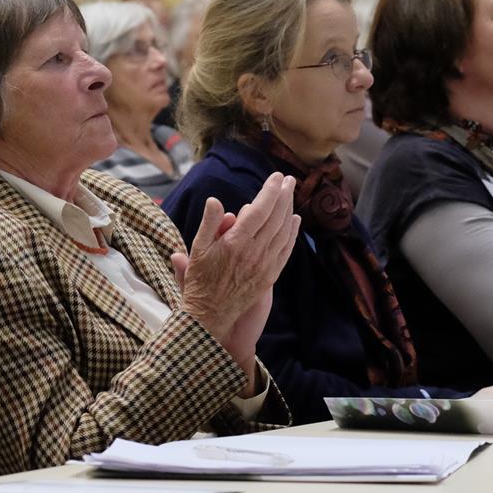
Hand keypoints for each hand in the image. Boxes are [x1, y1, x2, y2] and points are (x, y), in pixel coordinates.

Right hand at [171, 172, 300, 383]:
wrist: (210, 315)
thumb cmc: (200, 280)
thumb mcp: (197, 249)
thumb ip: (209, 224)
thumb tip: (216, 201)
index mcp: (235, 243)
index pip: (259, 209)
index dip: (270, 191)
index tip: (276, 177)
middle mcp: (254, 252)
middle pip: (276, 217)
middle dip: (284, 196)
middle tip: (288, 180)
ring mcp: (265, 265)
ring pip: (284, 232)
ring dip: (289, 210)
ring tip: (291, 194)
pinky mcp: (270, 276)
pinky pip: (286, 250)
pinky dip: (292, 233)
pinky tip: (294, 220)